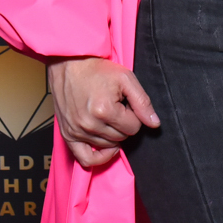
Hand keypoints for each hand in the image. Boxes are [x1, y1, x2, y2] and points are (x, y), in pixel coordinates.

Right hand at [46, 56, 160, 168]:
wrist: (69, 63)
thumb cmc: (97, 69)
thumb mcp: (126, 78)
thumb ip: (143, 102)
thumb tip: (154, 123)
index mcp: (104, 110)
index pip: (134, 127)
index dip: (133, 115)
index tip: (125, 103)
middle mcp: (89, 124)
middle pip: (122, 137)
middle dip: (123, 123)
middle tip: (115, 106)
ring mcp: (77, 131)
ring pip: (108, 145)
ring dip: (112, 134)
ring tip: (106, 115)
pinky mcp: (68, 135)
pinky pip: (85, 159)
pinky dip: (99, 157)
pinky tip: (107, 147)